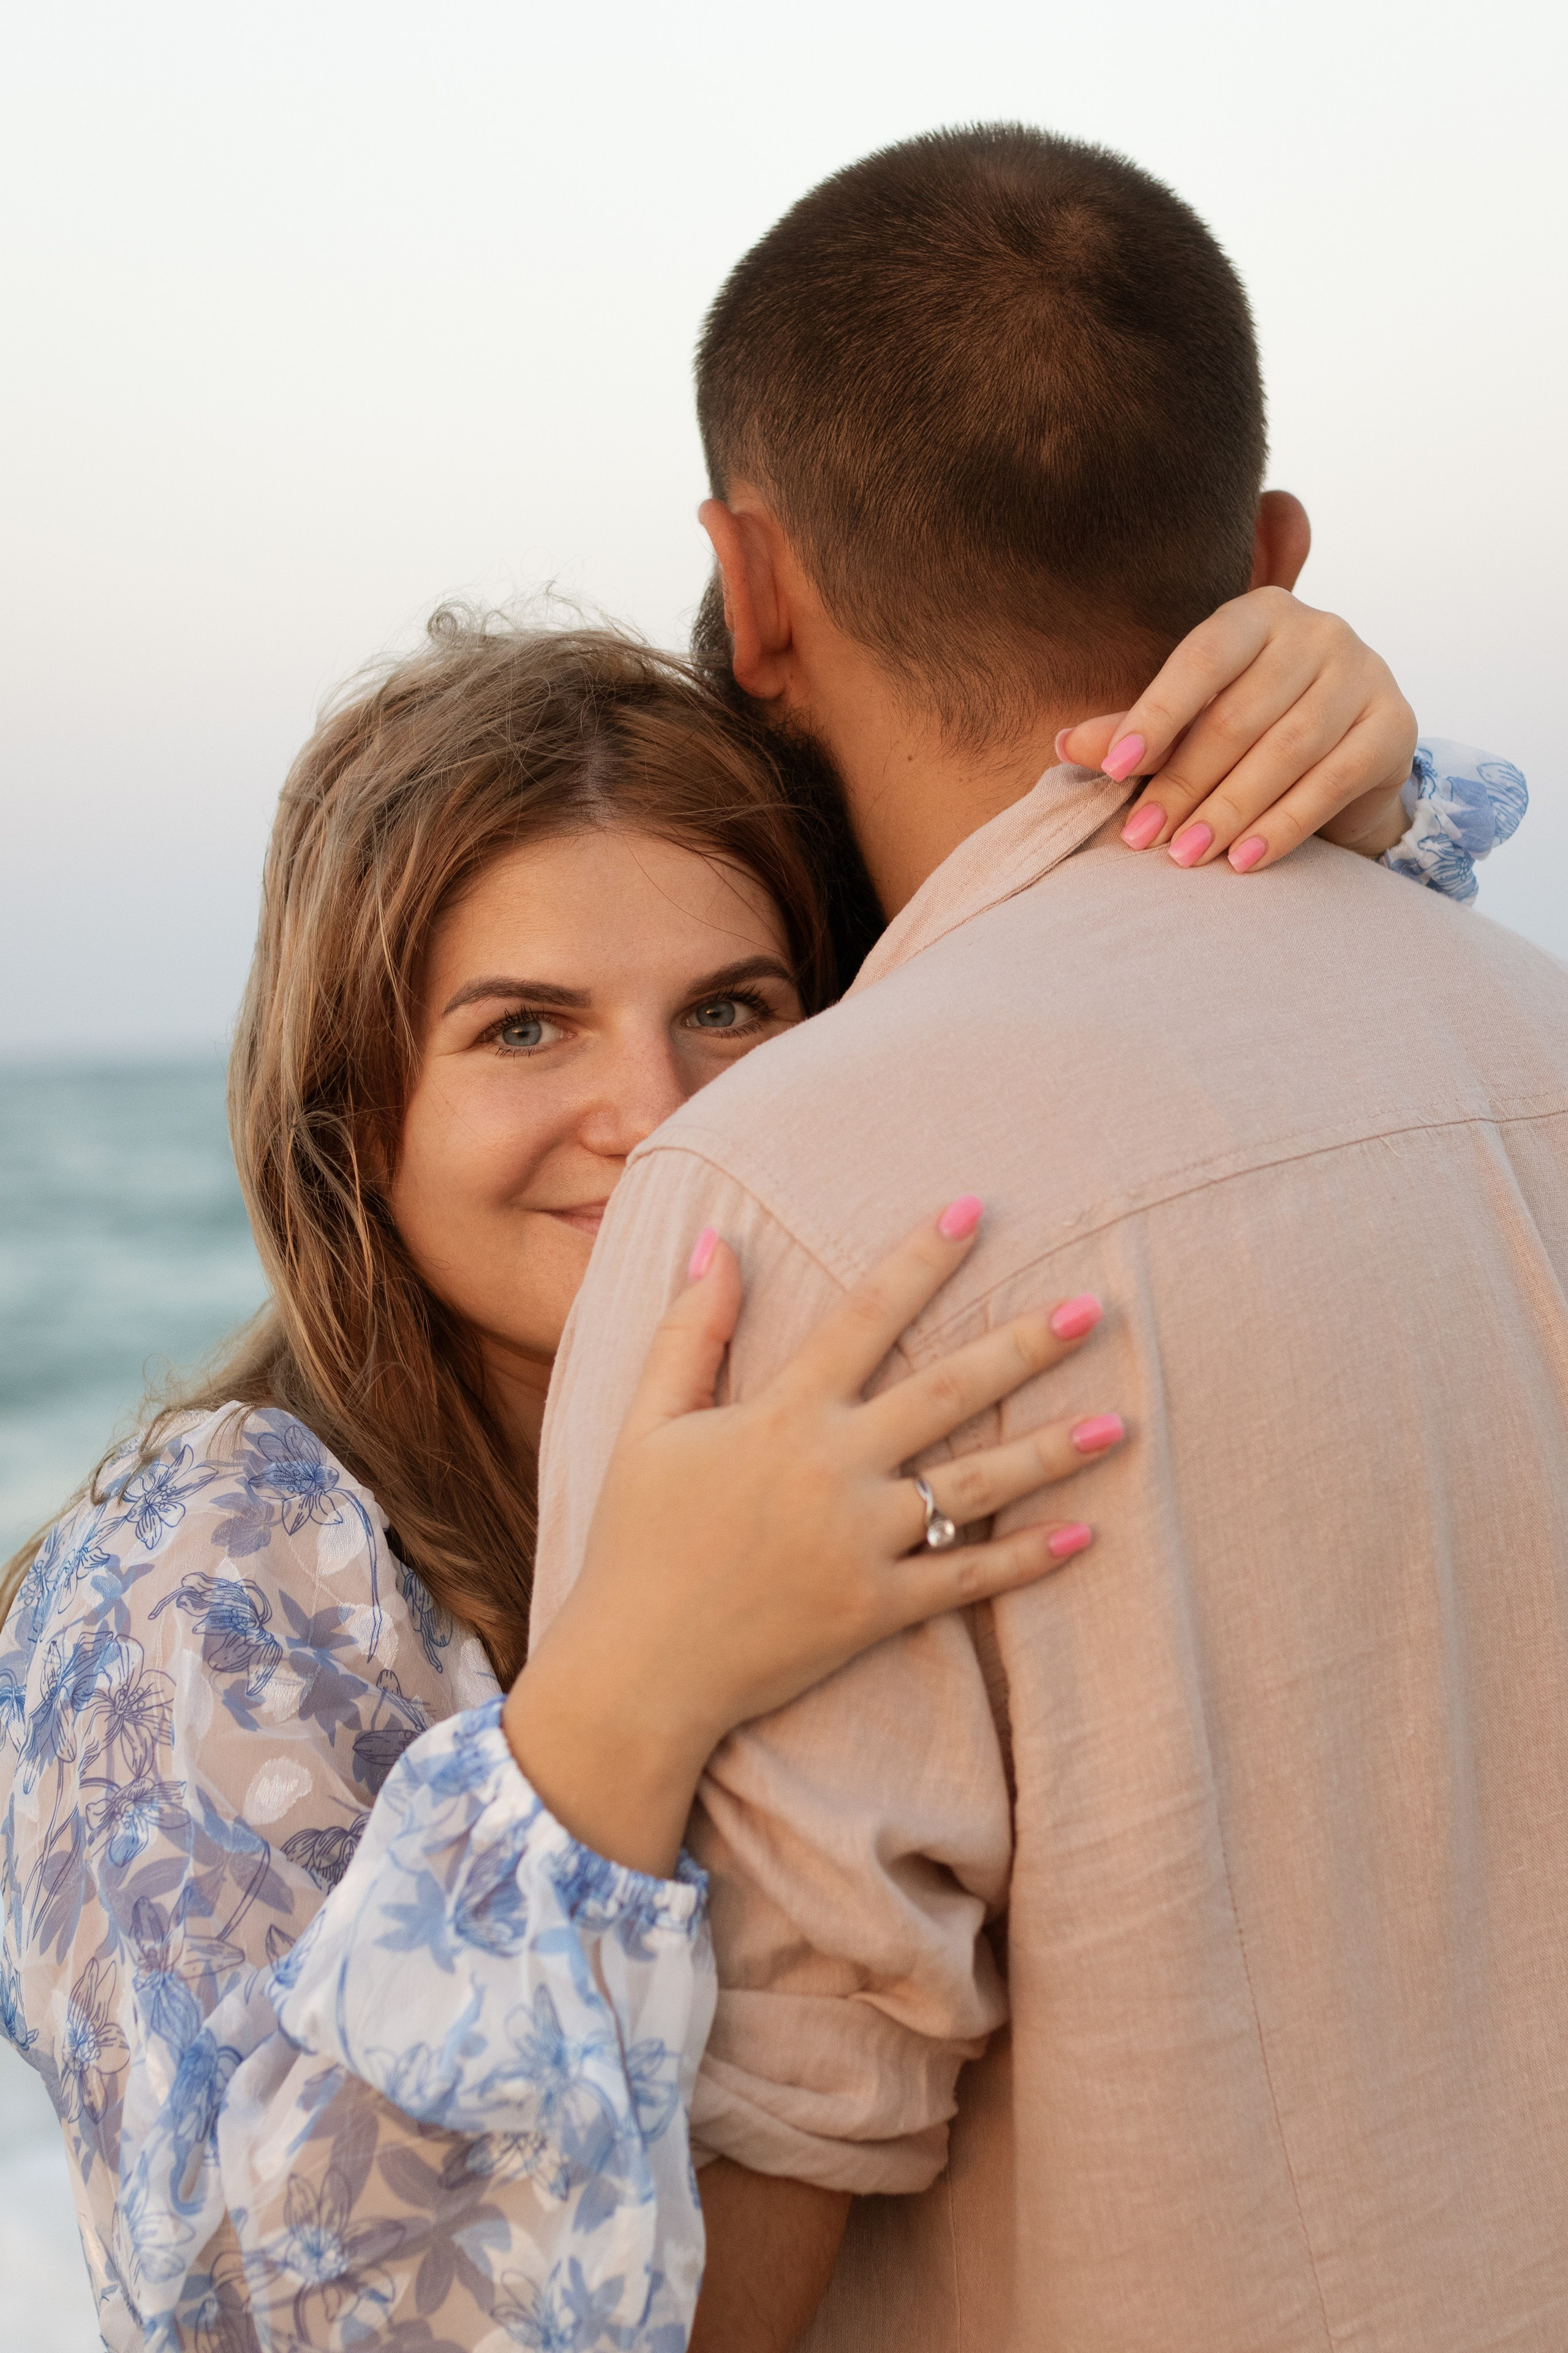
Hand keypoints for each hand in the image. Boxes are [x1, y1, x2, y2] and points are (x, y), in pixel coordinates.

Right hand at [505, 1199, 1118, 1874]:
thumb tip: (720, 1239)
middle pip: (946, 1391)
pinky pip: (966, 1580)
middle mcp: (832, 1471)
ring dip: (1051, 1452)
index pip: (865, 1317)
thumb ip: (691, 1333)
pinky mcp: (876, 1611)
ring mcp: (861, 1544)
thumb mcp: (646, 1426)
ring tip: (1120, 1423)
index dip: (919, 1260)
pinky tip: (1084, 1536)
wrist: (636, 1672)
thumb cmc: (636, 1541)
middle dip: (1024, 1346)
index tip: (973, 1210)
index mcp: (781, 1416)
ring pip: (975, 1484)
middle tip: (1094, 1307)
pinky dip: (1026, 1560)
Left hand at [1057, 586, 1417, 874]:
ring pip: (1286, 750)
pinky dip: (1283, 826)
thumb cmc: (1253, 730)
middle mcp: (1318, 630)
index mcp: (1258, 613)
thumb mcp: (1193, 721)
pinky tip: (1243, 860)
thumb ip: (1138, 730)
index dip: (1156, 714)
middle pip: (1240, 715)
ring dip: (1229, 811)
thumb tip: (1066, 745)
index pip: (1202, 658)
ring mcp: (1365, 673)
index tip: (1113, 769)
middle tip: (1142, 837)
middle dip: (1184, 782)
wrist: (1349, 754)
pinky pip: (1332, 781)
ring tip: (1185, 857)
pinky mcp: (1396, 725)